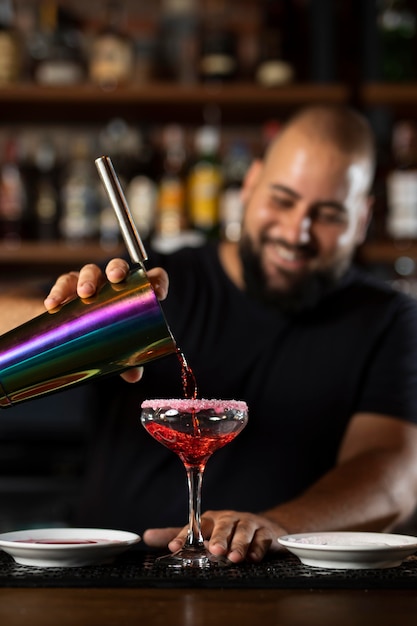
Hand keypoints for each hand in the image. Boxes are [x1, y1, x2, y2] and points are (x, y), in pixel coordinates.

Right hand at [43, 258, 168, 382]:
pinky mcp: (68, 287)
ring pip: (90, 271)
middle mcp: (112, 283)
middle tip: (116, 279)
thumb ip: (126, 358)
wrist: (71, 329)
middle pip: (118, 268)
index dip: (157, 281)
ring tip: (85, 292)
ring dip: (88, 279)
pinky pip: (63, 284)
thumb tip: (134, 375)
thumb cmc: (103, 333)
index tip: (157, 293)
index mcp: (132, 293)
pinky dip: (58, 293)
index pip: (151, 278)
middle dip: (117, 270)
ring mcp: (90, 283)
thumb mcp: (115, 345)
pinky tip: (54, 305)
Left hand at [143, 510, 285, 562]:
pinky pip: (262, 539)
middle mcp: (229, 519)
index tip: (174, 548)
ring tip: (233, 558)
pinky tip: (254, 558)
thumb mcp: (202, 532)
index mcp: (211, 519)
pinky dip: (258, 548)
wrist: (264, 526)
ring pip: (243, 531)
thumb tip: (146, 536)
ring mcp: (248, 524)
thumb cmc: (228, 531)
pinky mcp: (266, 532)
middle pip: (223, 526)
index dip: (185, 535)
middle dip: (218, 538)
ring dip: (239, 544)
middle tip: (213, 551)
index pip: (196, 525)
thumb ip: (177, 535)